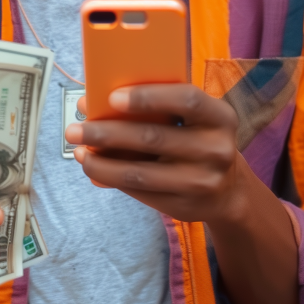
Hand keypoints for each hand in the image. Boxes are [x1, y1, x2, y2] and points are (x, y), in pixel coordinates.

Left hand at [65, 84, 240, 225]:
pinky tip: (94, 168)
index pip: (186, 99)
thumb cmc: (198, 140)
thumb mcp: (193, 119)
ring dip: (101, 163)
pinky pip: (140, 192)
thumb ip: (155, 107)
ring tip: (78, 151)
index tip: (112, 96)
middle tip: (76, 128)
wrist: (228, 190)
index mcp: (220, 117)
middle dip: (107, 133)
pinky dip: (112, 179)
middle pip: (153, 138)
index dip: (149, 96)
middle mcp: (216, 149)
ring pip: (140, 173)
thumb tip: (93, 103)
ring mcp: (202, 182)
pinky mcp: (184, 207)